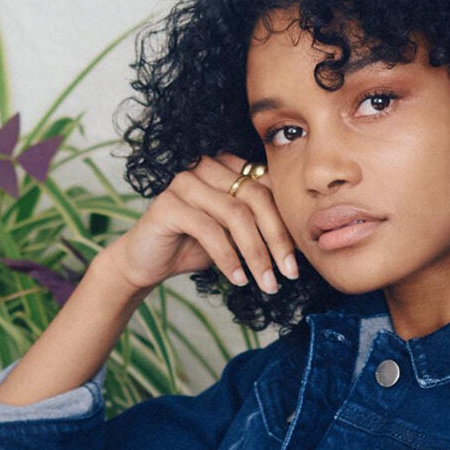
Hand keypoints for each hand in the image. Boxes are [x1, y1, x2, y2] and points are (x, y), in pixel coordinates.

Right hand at [108, 153, 301, 296]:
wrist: (146, 262)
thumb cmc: (194, 246)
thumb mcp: (235, 235)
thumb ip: (261, 225)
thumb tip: (303, 242)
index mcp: (228, 166)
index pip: (269, 188)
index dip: (287, 224)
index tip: (298, 262)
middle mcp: (207, 166)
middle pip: (256, 198)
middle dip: (277, 240)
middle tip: (288, 274)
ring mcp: (185, 181)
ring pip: (235, 215)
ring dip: (255, 254)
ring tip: (265, 283)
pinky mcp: (168, 203)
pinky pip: (209, 230)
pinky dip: (228, 257)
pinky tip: (237, 279)